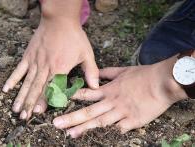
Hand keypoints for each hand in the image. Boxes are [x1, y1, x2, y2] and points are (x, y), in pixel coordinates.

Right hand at [3, 18, 98, 119]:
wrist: (60, 19)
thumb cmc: (74, 37)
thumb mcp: (86, 54)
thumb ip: (91, 72)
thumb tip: (95, 87)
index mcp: (60, 68)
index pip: (52, 88)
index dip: (45, 101)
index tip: (38, 112)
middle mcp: (46, 67)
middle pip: (37, 89)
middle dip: (30, 104)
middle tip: (24, 117)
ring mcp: (35, 62)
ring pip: (27, 82)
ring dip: (21, 96)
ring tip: (16, 109)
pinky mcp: (29, 55)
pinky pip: (19, 69)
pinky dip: (13, 79)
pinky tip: (6, 89)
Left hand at [53, 56, 187, 137]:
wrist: (162, 81)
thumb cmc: (143, 75)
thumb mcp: (123, 70)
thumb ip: (108, 72)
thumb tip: (96, 72)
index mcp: (109, 90)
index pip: (87, 94)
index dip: (74, 97)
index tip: (61, 101)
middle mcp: (111, 102)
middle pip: (89, 111)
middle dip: (71, 117)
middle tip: (56, 123)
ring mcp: (121, 112)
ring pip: (99, 122)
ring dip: (84, 128)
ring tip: (70, 134)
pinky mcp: (133, 121)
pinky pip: (118, 129)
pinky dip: (109, 133)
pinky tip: (99, 139)